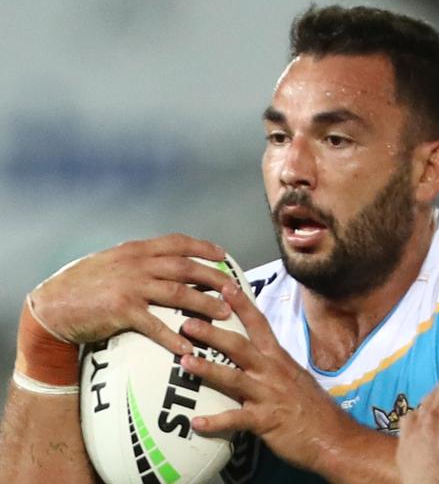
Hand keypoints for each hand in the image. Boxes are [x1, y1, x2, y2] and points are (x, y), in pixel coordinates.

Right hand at [29, 233, 232, 354]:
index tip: (223, 254)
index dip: (203, 247)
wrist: (51, 305)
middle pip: (186, 267)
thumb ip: (138, 260)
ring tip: (224, 315)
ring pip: (178, 293)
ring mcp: (130, 286)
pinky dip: (173, 337)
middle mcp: (137, 263)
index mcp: (136, 249)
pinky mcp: (122, 310)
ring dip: (204, 304)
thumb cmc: (83, 284)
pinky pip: (155, 325)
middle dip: (214, 277)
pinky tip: (189, 349)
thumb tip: (164, 261)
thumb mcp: (112, 261)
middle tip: (235, 289)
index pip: (177, 242)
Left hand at [179, 282, 357, 472]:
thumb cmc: (312, 407)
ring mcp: (268, 395)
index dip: (242, 304)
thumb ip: (272, 365)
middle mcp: (272, 371)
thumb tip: (252, 356)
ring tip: (184, 362)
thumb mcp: (294, 377)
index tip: (225, 286)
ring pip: (234, 377)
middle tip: (187, 322)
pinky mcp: (266, 420)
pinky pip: (237, 420)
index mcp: (279, 358)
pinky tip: (196, 423)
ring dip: (208, 369)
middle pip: (239, 346)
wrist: (334, 437)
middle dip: (213, 332)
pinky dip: (216, 422)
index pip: (259, 324)